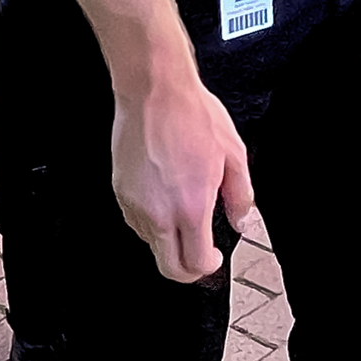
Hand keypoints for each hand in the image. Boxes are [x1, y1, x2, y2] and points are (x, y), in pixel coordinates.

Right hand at [112, 69, 253, 282]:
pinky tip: (164, 202)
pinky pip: (136, 223)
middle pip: (168, 268)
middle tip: (198, 257)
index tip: (213, 257)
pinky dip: (152, 223)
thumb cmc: (191, 114)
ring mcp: (135, 204)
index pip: (195, 263)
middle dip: (186, 271)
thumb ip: (241, 196)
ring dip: (168, 243)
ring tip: (182, 217)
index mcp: (190, 207)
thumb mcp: (234, 154)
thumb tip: (240, 221)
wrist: (153, 90)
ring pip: (151, 245)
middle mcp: (159, 212)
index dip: (207, 267)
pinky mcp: (120, 192)